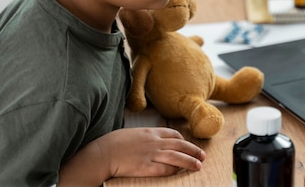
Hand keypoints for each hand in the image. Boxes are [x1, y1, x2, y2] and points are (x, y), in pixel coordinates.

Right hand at [58, 127, 204, 185]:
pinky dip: (174, 170)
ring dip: (190, 161)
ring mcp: (151, 154)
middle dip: (193, 150)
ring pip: (177, 157)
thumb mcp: (131, 134)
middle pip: (180, 145)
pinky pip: (165, 168)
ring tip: (198, 165)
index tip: (187, 145)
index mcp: (150, 132)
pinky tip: (179, 172)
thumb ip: (143, 137)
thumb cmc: (112, 143)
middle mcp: (154, 141)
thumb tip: (147, 140)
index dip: (183, 140)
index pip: (173, 134)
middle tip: (202, 155)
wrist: (102, 153)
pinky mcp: (146, 167)